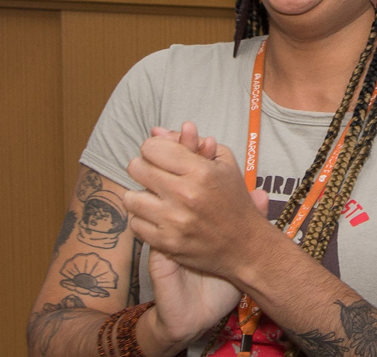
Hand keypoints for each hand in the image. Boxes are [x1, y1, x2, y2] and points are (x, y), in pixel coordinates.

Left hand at [133, 124, 261, 348]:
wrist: (246, 246)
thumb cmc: (234, 200)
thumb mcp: (223, 163)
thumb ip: (190, 142)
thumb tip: (156, 130)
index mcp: (200, 172)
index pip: (152, 147)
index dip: (154, 149)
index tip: (161, 156)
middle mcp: (185, 195)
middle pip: (137, 168)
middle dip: (144, 168)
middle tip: (155, 175)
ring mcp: (174, 222)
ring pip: (130, 197)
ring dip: (140, 195)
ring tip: (155, 197)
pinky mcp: (167, 244)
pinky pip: (135, 224)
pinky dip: (143, 219)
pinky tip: (158, 217)